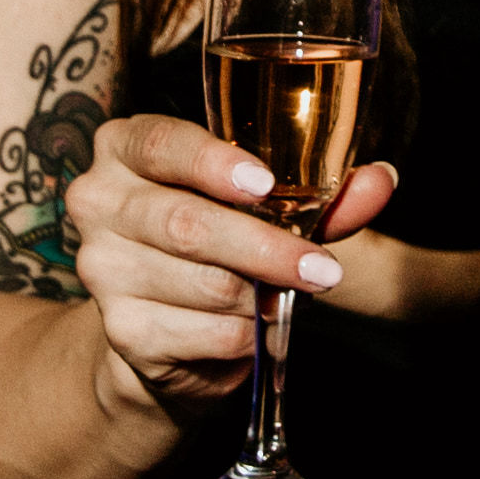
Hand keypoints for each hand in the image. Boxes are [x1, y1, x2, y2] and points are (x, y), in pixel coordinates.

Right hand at [70, 110, 404, 423]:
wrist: (168, 328)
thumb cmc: (220, 242)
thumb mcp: (268, 206)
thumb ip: (321, 194)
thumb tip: (381, 181)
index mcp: (125, 147)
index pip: (161, 143)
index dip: (214, 163)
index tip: (264, 186)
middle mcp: (98, 201)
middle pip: (184, 223)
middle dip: (264, 248)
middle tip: (323, 269)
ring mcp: (102, 269)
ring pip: (202, 283)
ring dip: (263, 295)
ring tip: (294, 295)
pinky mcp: (122, 329)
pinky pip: (203, 332)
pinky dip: (247, 334)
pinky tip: (262, 329)